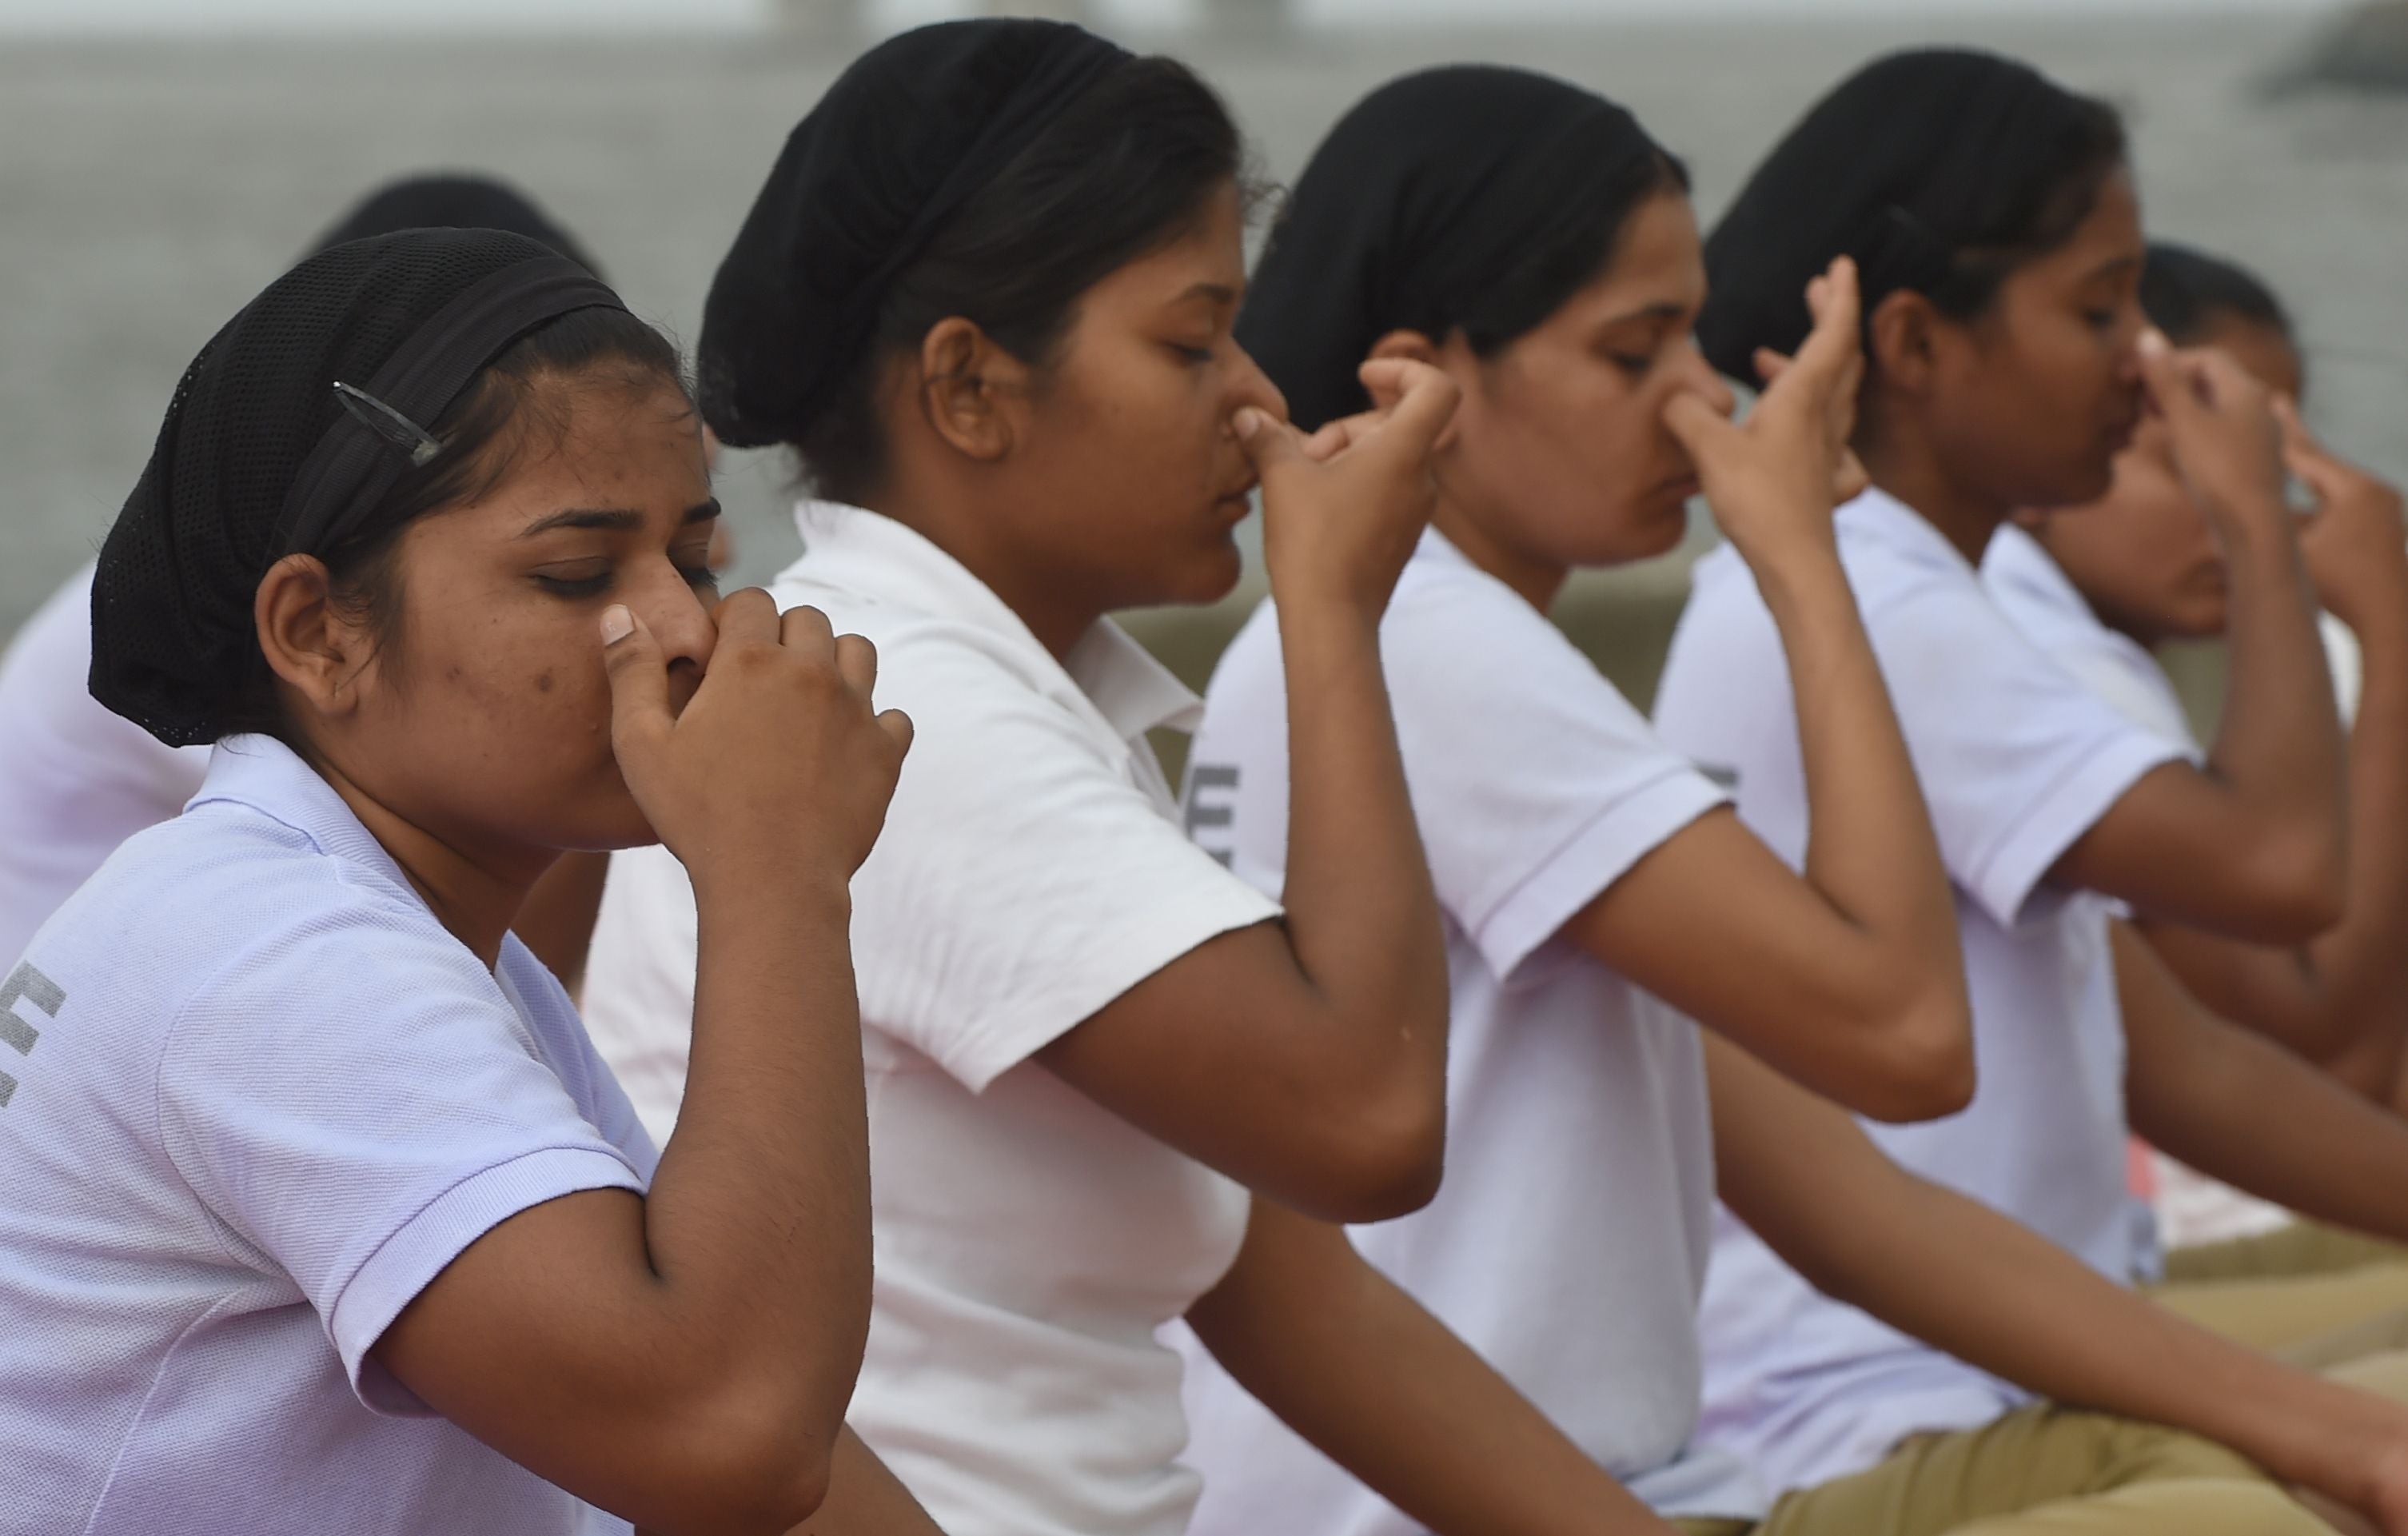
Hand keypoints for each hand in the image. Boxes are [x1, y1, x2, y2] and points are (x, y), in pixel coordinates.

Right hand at [602, 590, 911, 896]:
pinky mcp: (886, 752)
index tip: (721, 654)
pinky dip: (874, 723)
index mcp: (749, 661)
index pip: (753, 600)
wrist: (771, 881)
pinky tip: (845, 747)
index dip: (734, 620)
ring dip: (833, 663)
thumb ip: (631, 671)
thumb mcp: (641, 745)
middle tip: (759, 681)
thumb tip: (621, 614)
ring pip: (857, 652)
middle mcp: (810, 672)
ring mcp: (856, 710)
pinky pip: (893, 715)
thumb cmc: (698, 815)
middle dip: (783, 636)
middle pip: (808, 618)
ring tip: (805, 701)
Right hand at [1244, 358, 1460, 622]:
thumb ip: (1268, 438)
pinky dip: (1351, 486)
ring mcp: (1416, 511)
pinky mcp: (1402, 536)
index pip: (1436, 388)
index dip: (1404, 368)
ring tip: (1301, 486)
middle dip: (1344, 429)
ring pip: (1384, 459)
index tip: (1364, 375)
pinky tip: (1313, 509)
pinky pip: (1383, 491)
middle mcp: (1422, 479)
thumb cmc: (1314, 546)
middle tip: (1303, 456)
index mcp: (1405, 452)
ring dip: (1342, 459)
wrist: (1332, 621)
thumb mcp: (1282, 479)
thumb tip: (1248, 416)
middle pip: (1392, 424)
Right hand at [1666, 256, 1862, 569]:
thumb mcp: (1709, 450)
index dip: (1840, 296)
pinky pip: (1830, 437)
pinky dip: (1814, 419)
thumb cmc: (1759, 503)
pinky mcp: (1825, 481)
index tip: (1841, 265)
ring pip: (1835, 394)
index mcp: (1803, 398)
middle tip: (1816, 293)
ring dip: (1812, 366)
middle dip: (1829, 320)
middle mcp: (1824, 418)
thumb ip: (1687, 413)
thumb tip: (1673, 397)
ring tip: (1770, 359)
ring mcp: (1830, 451)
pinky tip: (1798, 433)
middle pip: (1840, 356)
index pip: (1833, 333)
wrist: (1795, 565)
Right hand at [2137, 330, 2287, 535]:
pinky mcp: (2254, 457)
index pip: (2205, 356)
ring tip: (2153, 421)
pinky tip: (2179, 447)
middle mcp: (2259, 405)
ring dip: (2183, 406)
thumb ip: (2165, 380)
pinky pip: (2222, 428)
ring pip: (2216, 405)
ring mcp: (2260, 432)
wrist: (2253, 528)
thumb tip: (2148, 335)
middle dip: (2174, 384)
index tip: (2134, 380)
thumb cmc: (2219, 473)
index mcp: (2246, 389)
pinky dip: (2196, 427)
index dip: (2168, 362)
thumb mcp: (2184, 422)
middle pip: (2212, 379)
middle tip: (2139, 402)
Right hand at [2280, 397, 2407, 628]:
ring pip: (2333, 481)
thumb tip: (2237, 505)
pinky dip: (2321, 492)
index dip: (2279, 432)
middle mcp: (2373, 491)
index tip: (2263, 403)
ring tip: (2286, 448)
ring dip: (2307, 468)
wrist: (2393, 619)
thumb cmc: (2342, 587)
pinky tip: (2308, 493)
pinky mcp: (2384, 527)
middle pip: (2321, 461)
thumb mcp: (2297, 551)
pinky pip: (2345, 499)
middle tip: (2277, 403)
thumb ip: (2272, 522)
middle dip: (2294, 439)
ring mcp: (2383, 508)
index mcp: (2352, 489)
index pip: (2306, 453)